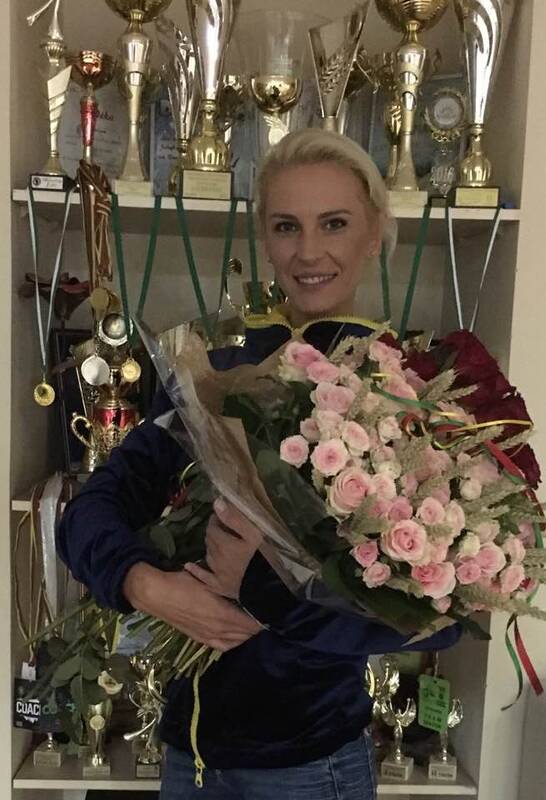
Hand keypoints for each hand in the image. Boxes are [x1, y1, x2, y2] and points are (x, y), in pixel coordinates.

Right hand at [123, 562, 260, 651]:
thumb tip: (245, 584)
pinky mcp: (200, 639)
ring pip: (236, 641)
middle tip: (267, 616)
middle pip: (246, 634)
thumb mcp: (209, 580)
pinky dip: (234, 642)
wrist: (156, 594)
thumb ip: (227, 585)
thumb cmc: (183, 582)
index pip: (251, 623)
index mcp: (222, 614)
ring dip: (247, 635)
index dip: (263, 619)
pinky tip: (237, 636)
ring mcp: (208, 636)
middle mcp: (218, 629)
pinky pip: (223, 646)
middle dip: (258, 627)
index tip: (273, 611)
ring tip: (255, 625)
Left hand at [184, 498, 262, 599]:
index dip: (217, 519)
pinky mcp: (220, 587)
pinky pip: (204, 577)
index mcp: (224, 543)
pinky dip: (196, 570)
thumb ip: (234, 518)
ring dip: (211, 547)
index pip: (213, 526)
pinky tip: (188, 566)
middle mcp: (217, 558)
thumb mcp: (254, 534)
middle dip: (214, 532)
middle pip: (210, 540)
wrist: (269, 587)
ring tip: (218, 542)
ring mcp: (218, 574)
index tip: (223, 516)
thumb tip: (217, 503)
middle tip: (224, 528)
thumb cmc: (265, 557)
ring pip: (208, 555)